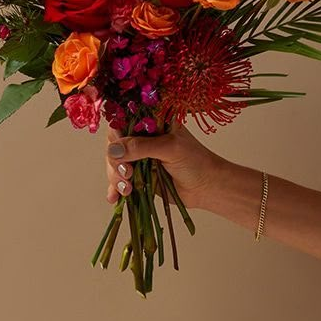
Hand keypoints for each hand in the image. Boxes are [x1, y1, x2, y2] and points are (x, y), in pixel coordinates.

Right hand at [105, 122, 224, 208]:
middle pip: (114, 145)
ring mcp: (139, 158)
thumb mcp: (170, 148)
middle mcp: (142, 139)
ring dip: (115, 177)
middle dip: (115, 162)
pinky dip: (115, 189)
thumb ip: (142, 147)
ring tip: (127, 189)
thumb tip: (113, 150)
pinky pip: (120, 181)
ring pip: (115, 164)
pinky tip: (114, 198)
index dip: (116, 136)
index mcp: (150, 123)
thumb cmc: (195, 161)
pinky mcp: (139, 177)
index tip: (118, 151)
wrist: (207, 187)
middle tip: (126, 174)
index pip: (123, 122)